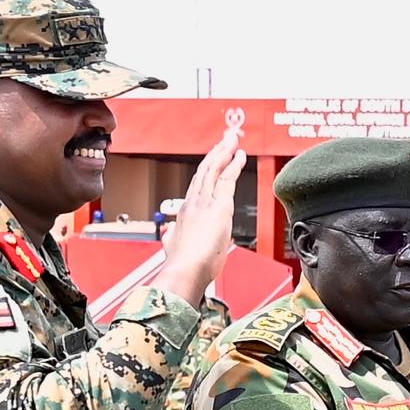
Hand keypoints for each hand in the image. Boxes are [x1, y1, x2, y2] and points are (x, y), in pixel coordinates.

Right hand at [154, 128, 245, 306]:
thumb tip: (169, 234)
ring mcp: (205, 202)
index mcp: (185, 211)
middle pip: (205, 170)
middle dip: (216, 153)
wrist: (184, 270)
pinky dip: (233, 165)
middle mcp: (193, 202)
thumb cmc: (182, 266)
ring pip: (214, 169)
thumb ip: (172, 238)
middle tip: (226, 139)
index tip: (214, 158)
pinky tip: (240, 156)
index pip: (198, 184)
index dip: (207, 169)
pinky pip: (226, 179)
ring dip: (225, 152)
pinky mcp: (218, 206)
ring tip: (233, 140)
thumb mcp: (174, 247)